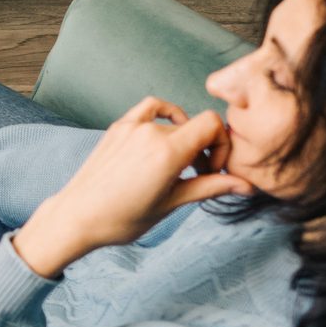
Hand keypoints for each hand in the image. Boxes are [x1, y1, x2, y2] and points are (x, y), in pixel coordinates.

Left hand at [12, 97, 251, 277]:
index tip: (212, 170)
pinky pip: (150, 108)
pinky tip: (167, 133)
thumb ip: (210, 187)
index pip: (212, 124)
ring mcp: (132, 126)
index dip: (221, 144)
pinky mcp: (118, 127)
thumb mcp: (172, 204)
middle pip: (194, 127)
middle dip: (204, 150)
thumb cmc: (122, 218)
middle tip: (198, 178)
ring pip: (174, 123)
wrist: (78, 217)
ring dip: (185, 140)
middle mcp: (150, 132)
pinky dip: (166, 115)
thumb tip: (246, 185)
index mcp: (167, 151)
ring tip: (179, 167)